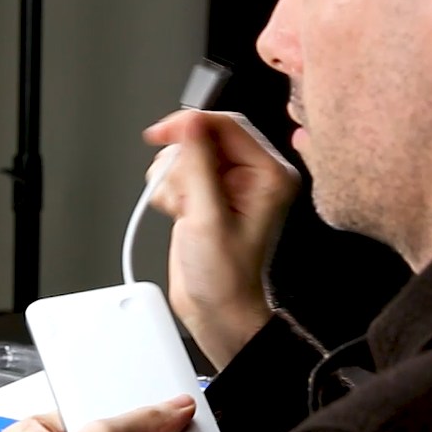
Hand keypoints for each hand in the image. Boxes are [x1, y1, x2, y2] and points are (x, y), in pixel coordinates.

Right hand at [143, 110, 298, 368]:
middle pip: (203, 138)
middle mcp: (251, 175)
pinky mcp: (207, 195)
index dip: (191, 125)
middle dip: (180, 162)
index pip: (228, 125)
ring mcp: (228, 185)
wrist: (216, 308)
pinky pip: (178, 172)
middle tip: (179, 192)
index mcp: (269, 174)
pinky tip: (178, 213)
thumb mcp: (208, 217)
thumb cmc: (224, 276)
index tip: (162, 133)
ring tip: (182, 210)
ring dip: (172, 179)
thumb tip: (190, 123)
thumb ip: (198, 165)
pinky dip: (168, 189)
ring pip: (185, 154)